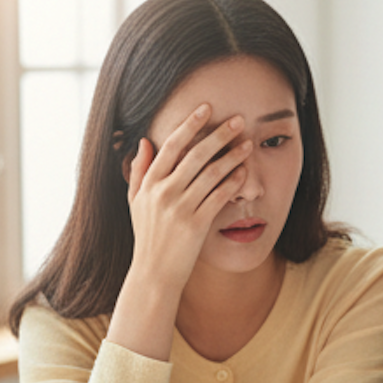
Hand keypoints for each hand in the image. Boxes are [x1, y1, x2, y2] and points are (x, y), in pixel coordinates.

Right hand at [107, 104, 253, 361]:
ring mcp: (180, 209)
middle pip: (195, 155)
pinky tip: (244, 173)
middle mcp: (163, 193)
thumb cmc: (147, 237)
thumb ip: (139, 172)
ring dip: (232, 156)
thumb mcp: (135, 203)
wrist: (154, 273)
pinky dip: (232, 183)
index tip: (205, 109)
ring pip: (211, 174)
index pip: (170, 145)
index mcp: (149, 184)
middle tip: (238, 120)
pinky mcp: (196, 225)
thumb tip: (144, 142)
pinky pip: (218, 197)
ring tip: (247, 144)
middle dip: (219, 135)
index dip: (189, 125)